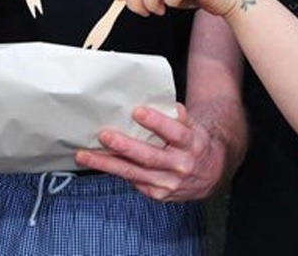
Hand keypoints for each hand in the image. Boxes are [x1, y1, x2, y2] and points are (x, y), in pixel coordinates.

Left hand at [74, 103, 230, 200]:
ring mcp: (168, 183)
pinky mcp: (158, 194)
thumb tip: (163, 103)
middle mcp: (180, 166)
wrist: (212, 173)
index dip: (156, 122)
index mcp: (191, 144)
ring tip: (85, 155)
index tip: (137, 111)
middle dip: (124, 146)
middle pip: (149, 156)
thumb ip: (178, 116)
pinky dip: (114, 172)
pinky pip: (133, 181)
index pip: (175, 132)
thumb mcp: (194, 126)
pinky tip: (98, 164)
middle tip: (104, 134)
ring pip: (134, 173)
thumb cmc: (196, 143)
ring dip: (108, 164)